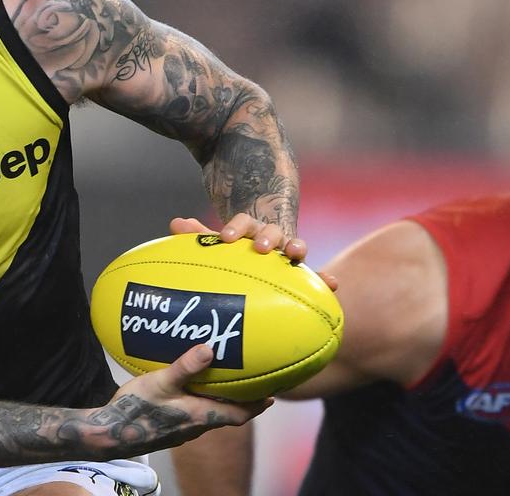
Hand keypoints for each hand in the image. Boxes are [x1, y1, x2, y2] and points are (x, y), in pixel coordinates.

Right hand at [97, 344, 271, 453]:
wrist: (109, 435)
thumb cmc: (135, 410)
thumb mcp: (160, 383)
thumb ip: (185, 367)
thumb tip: (210, 349)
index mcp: (200, 416)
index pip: (239, 415)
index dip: (257, 406)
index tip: (272, 395)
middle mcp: (195, 427)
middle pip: (227, 416)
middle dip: (241, 402)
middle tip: (252, 385)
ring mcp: (182, 430)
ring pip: (210, 416)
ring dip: (221, 403)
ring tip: (224, 384)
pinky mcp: (169, 430)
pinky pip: (194, 416)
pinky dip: (202, 404)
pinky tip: (191, 392)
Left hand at [170, 214, 337, 290]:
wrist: (264, 254)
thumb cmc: (237, 253)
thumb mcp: (219, 245)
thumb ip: (199, 237)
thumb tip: (175, 223)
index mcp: (249, 229)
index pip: (243, 223)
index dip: (235, 229)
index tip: (226, 238)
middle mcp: (272, 237)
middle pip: (272, 231)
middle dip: (267, 237)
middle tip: (260, 247)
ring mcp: (288, 253)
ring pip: (296, 246)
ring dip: (297, 248)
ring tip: (296, 255)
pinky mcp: (303, 273)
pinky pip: (315, 275)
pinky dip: (324, 278)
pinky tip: (333, 285)